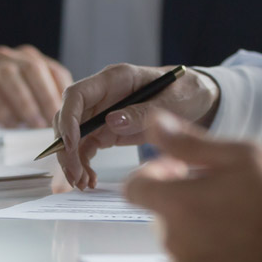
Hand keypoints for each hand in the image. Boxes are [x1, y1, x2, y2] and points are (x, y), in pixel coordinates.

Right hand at [0, 45, 72, 129]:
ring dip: (26, 101)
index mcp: (26, 60)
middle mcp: (7, 58)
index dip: (63, 91)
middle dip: (47, 95)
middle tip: (55, 120)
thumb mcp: (20, 98)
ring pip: (9, 76)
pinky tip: (9, 124)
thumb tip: (69, 124)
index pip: (53, 70)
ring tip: (34, 124)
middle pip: (33, 68)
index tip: (72, 114)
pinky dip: (0, 107)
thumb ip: (42, 103)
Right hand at [55, 63, 220, 189]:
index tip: (72, 144)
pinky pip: (86, 147)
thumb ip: (143, 110)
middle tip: (75, 174)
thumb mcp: (172, 100)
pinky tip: (90, 179)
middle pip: (68, 118)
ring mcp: (102, 113)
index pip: (77, 94)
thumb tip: (110, 121)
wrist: (196, 97)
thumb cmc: (186, 91)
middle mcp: (102, 95)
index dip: (68, 119)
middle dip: (66, 148)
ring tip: (83, 183)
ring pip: (73, 136)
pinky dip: (83, 164)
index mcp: (115, 79)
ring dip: (72, 160)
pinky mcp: (106, 131)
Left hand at [124, 110, 261, 261]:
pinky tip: (239, 257)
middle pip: (161, 219)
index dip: (155, 175)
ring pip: (180, 250)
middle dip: (183, 206)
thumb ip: (189, 141)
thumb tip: (152, 122)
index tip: (180, 171)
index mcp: (179, 203)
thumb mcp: (243, 155)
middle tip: (223, 199)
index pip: (135, 188)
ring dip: (198, 238)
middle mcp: (176, 242)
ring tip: (239, 229)